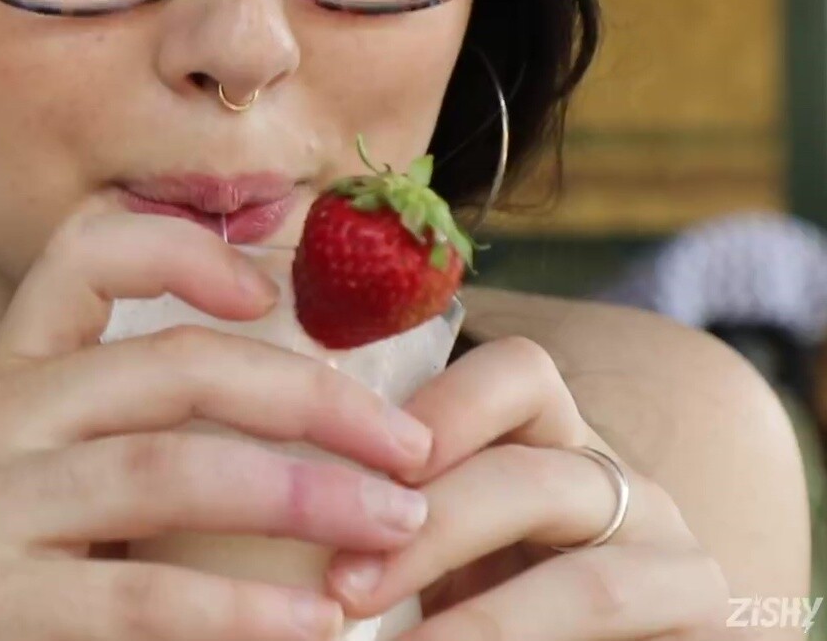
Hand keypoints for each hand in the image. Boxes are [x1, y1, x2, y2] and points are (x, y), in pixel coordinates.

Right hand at [0, 205, 440, 640]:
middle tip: (412, 449)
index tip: (276, 287)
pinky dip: (246, 610)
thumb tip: (328, 382)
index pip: (80, 253)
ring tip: (396, 525)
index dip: (184, 245)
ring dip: (304, 495)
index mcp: (13, 377)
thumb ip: (158, 430)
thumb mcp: (83, 489)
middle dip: (311, 398)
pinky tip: (320, 623)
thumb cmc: (50, 593)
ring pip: (165, 469)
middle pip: (167, 366)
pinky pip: (143, 595)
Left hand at [324, 335, 731, 638]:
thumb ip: (381, 525)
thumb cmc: (477, 610)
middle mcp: (615, 483)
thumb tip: (284, 522)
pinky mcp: (706, 620)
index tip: (359, 460)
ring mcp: (670, 553)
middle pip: (530, 471)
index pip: (517, 375)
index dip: (443, 405)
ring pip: (587, 571)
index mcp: (544, 442)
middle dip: (429, 525)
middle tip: (343, 584)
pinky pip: (616, 615)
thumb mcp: (430, 561)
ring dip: (485, 618)